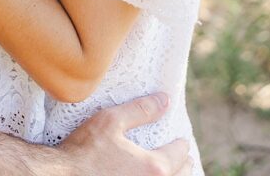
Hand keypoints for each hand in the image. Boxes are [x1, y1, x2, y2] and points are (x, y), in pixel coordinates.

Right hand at [52, 94, 192, 175]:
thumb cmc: (85, 150)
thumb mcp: (110, 121)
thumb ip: (140, 110)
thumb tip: (164, 100)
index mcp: (154, 167)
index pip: (178, 154)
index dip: (181, 145)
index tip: (181, 140)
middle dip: (183, 164)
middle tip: (183, 156)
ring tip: (172, 170)